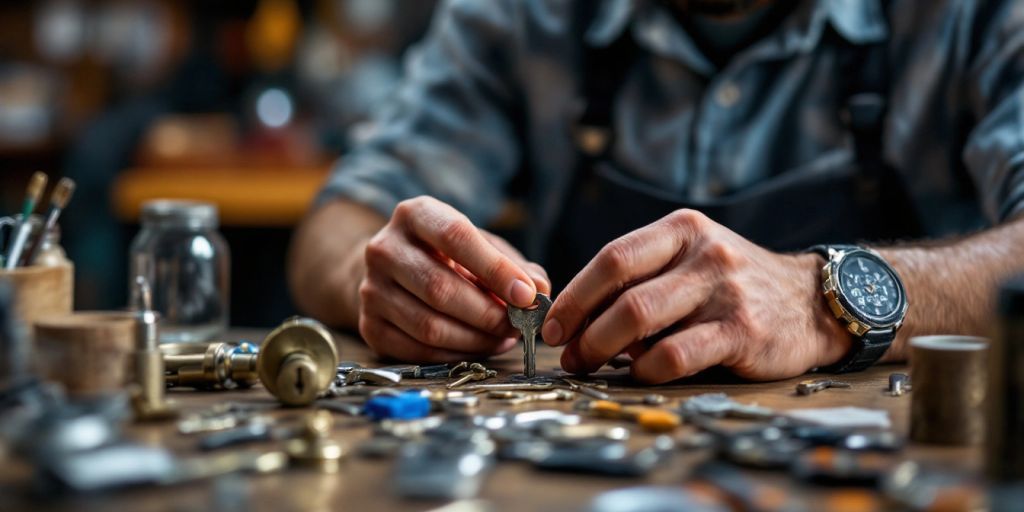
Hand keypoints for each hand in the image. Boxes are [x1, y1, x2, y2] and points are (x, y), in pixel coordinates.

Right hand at [359, 196, 549, 361]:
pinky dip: (455, 355)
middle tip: (517, 325)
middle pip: (440, 288)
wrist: (392, 270)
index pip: (456, 237)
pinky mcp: (369, 325)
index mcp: (414, 215)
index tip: (526, 294)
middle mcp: (384, 248)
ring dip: (475, 339)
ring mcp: (371, 289)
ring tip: (502, 338)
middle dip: (487, 313)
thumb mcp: (480, 246)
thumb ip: (514, 265)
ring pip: (429, 325)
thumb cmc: (447, 256)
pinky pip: (418, 351)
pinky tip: (477, 347)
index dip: (495, 268)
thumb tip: (541, 290)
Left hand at [541, 209, 850, 382]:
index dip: (575, 295)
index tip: (552, 325)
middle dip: (584, 329)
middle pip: (623, 293)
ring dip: (605, 350)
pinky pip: (676, 355)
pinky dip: (647, 370)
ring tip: (592, 365)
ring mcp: (725, 292)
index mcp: (682, 230)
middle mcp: (704, 254)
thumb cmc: (734, 284)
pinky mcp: (742, 331)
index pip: (613, 258)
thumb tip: (577, 317)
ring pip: (642, 321)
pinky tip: (641, 373)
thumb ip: (643, 278)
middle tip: (568, 354)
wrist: (812, 301)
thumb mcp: (691, 260)